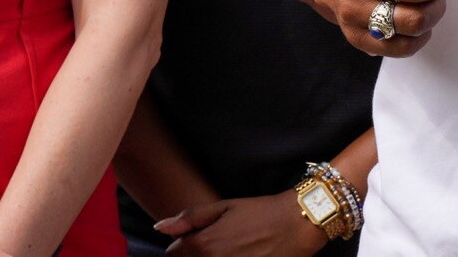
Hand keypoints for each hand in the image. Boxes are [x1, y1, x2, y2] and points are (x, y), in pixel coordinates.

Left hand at [153, 194, 325, 255]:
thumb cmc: (262, 212)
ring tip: (229, 250)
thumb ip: (190, 217)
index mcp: (203, 244)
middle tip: (217, 245)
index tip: (197, 239)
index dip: (182, 246)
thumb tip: (160, 227)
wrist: (298, 224)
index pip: (174, 255)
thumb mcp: (226, 206)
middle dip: (195, 256)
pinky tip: (240, 256)